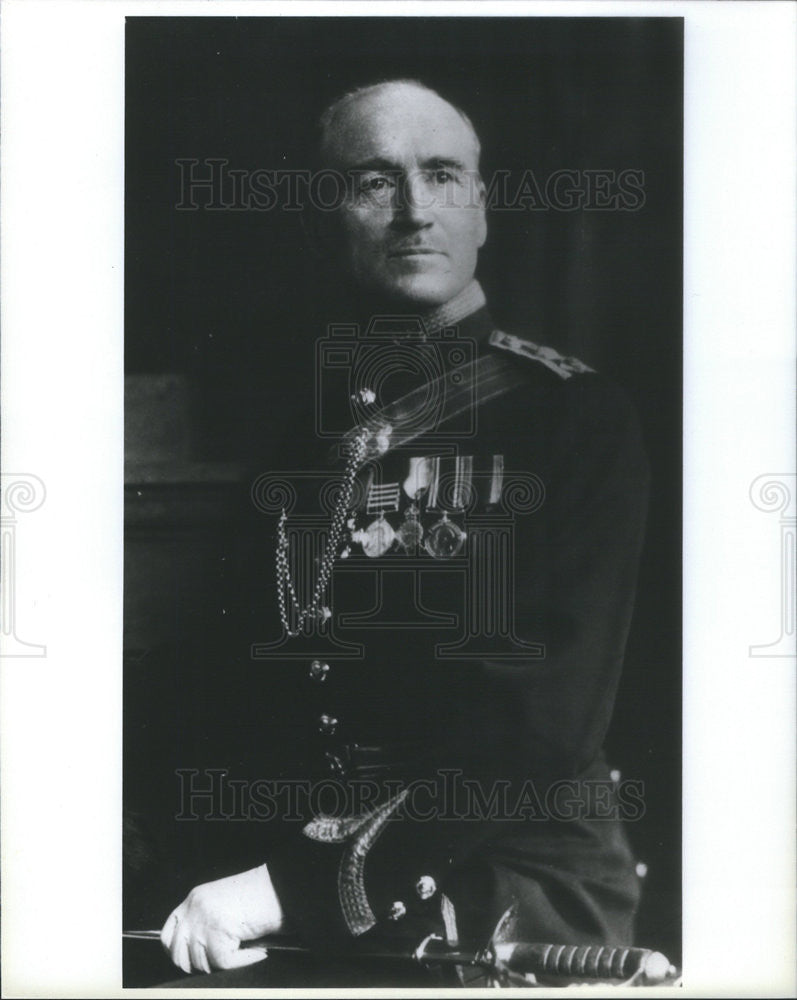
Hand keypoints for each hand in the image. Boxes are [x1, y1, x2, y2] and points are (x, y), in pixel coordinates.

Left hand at [160, 863, 284, 973]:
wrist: (285, 884)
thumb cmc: (263, 896)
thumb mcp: (226, 905)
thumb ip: (206, 922)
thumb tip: (196, 956)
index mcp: (195, 898)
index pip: (168, 933)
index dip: (177, 952)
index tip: (192, 961)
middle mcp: (195, 907)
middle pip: (179, 954)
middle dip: (200, 964)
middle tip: (226, 959)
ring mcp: (204, 918)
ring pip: (202, 962)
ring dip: (225, 963)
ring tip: (246, 950)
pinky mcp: (218, 930)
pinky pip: (224, 963)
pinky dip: (243, 961)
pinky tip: (257, 951)